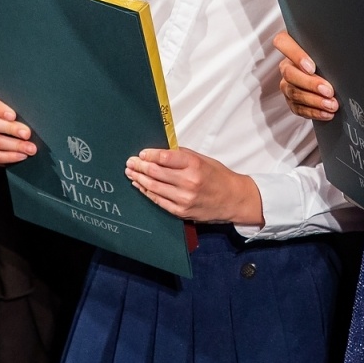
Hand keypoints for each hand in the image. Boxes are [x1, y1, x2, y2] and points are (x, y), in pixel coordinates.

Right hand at [0, 90, 35, 165]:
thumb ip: (22, 105)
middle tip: (27, 134)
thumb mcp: (19, 105)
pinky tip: (22, 156)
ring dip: (14, 145)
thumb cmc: (20, 111)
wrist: (17, 130)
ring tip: (30, 148)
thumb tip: (38, 111)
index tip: (13, 115)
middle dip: (10, 129)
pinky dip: (9, 157)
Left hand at [125, 147, 262, 224]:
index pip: (165, 157)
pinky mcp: (181, 211)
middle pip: (156, 172)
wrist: (233, 199)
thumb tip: (160, 151)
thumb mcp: (203, 159)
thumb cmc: (218, 176)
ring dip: (139, 180)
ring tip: (131, 173)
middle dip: (140, 166)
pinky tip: (141, 187)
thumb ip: (182, 155)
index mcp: (194, 165)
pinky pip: (159, 201)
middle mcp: (189, 182)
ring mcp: (184, 198)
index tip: (141, 153)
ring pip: (154, 187)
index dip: (150, 155)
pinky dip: (148, 193)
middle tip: (130, 162)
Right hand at [274, 30, 337, 119]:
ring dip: (315, 101)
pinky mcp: (291, 101)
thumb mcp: (329, 53)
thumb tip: (346, 55)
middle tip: (329, 91)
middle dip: (311, 84)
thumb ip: (329, 52)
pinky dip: (314, 112)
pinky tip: (327, 113)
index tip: (312, 67)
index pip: (282, 42)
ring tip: (332, 105)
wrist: (332, 79)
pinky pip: (298, 108)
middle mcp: (286, 66)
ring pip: (294, 93)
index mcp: (291, 47)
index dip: (295, 55)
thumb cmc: (331, 61)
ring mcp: (287, 84)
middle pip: (290, 74)